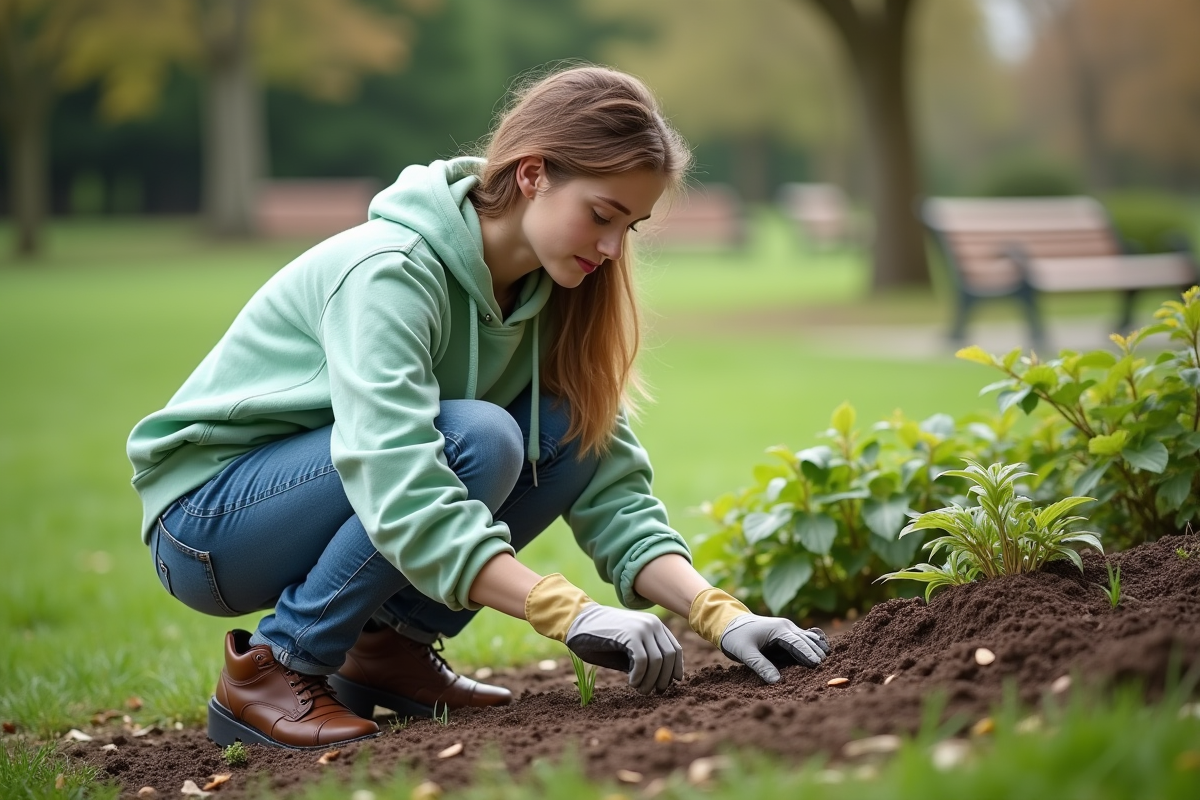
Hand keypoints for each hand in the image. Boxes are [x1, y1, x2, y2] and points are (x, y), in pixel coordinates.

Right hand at [524, 573, 682, 693]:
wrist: (578, 623)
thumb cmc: (602, 639)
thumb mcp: (629, 649)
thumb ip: (646, 659)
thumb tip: (663, 681)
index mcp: (655, 625)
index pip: (675, 650)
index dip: (674, 670)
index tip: (668, 684)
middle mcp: (652, 624)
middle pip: (669, 657)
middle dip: (663, 678)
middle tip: (652, 691)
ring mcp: (642, 627)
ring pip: (658, 661)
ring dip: (650, 680)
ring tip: (639, 689)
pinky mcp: (630, 634)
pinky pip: (643, 661)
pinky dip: (640, 676)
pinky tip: (632, 682)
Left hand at [718, 614, 828, 682]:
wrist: (730, 623)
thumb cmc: (736, 637)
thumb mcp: (745, 652)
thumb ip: (760, 665)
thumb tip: (776, 681)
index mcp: (778, 629)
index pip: (797, 642)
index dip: (808, 653)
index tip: (818, 664)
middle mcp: (786, 627)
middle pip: (807, 641)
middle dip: (817, 653)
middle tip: (828, 668)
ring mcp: (788, 629)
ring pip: (807, 640)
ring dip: (816, 650)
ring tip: (828, 664)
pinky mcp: (786, 634)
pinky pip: (802, 641)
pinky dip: (811, 648)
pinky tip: (821, 655)